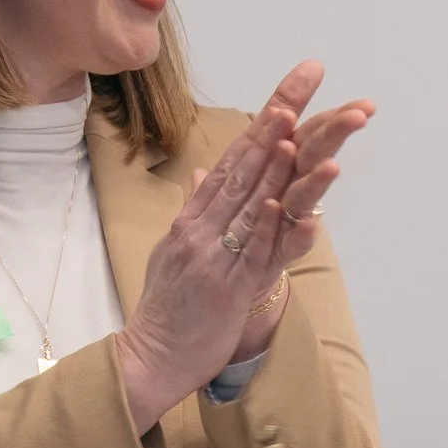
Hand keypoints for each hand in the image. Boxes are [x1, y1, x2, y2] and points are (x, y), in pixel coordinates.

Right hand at [113, 61, 374, 431]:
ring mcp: (214, 257)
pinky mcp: (227, 290)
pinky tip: (287, 202)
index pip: (232, 161)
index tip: (289, 92)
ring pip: (249, 204)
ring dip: (274, 166)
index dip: (261, 125)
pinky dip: (271, 226)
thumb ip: (194, 212)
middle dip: (273, 126)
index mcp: (192, 220)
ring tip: (296, 129)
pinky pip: (254, 253)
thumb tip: (204, 176)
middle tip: (298, 89)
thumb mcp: (173, 251)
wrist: (149, 358)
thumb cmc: (167, 310)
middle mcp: (201, 230)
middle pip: (242, 169)